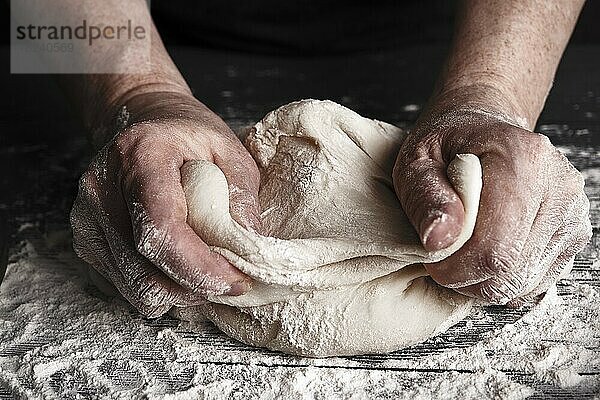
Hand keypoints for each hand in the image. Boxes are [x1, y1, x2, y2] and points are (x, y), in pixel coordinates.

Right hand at [71, 93, 258, 316]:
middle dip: (197, 287)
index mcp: (141, 157)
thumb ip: (241, 196)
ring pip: (136, 287)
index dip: (200, 267)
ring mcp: (87, 219)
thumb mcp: (229, 150)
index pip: (162, 228)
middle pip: (146, 267)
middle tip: (232, 281)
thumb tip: (253, 247)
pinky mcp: (85, 241)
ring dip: (179, 292)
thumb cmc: (187, 136)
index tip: (237, 281)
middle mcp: (102, 190)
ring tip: (206, 272)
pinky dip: (160, 288)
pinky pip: (126, 286)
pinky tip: (179, 267)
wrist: (141, 122)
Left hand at [393, 105, 591, 304]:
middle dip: (469, 278)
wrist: (483, 133)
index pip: (494, 248)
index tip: (433, 259)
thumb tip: (439, 239)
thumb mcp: (417, 161)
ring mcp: (572, 211)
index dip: (457, 269)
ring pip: (527, 282)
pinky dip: (506, 278)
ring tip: (463, 251)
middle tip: (443, 257)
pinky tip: (487, 253)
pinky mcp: (573, 232)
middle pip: (513, 270)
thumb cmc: (448, 145)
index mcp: (522, 159)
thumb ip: (423, 198)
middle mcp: (558, 186)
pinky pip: (538, 280)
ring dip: (486, 281)